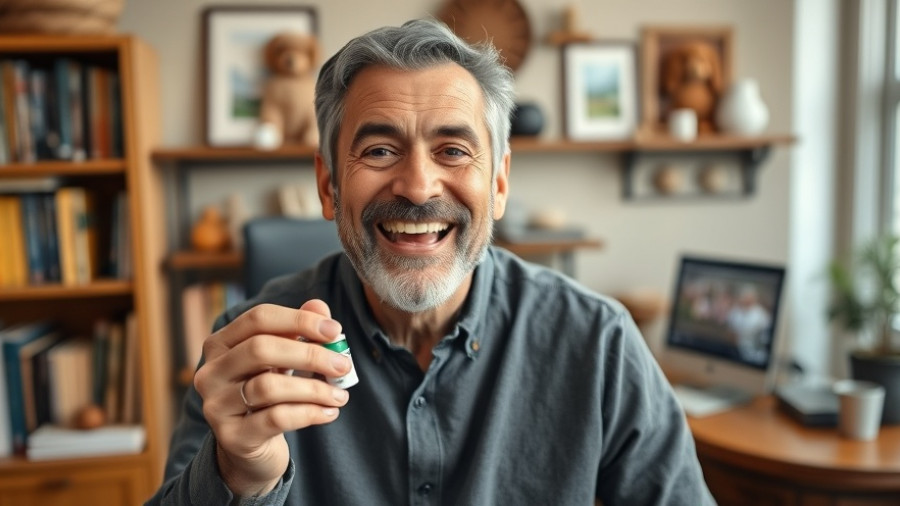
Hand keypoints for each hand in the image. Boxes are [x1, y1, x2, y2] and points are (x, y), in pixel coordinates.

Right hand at [193, 299, 351, 496]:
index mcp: (221, 343)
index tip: (335, 330)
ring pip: (269, 387)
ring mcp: (216, 405)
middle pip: (261, 349)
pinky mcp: (232, 437)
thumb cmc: (268, 393)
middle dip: (309, 354)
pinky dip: (309, 413)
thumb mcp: (283, 359)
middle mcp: (211, 372)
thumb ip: (299, 330)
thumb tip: (319, 307)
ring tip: (340, 395)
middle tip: (343, 365)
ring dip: (314, 389)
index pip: (259, 318)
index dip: (299, 320)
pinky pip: (275, 418)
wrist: (249, 446)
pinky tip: (329, 413)